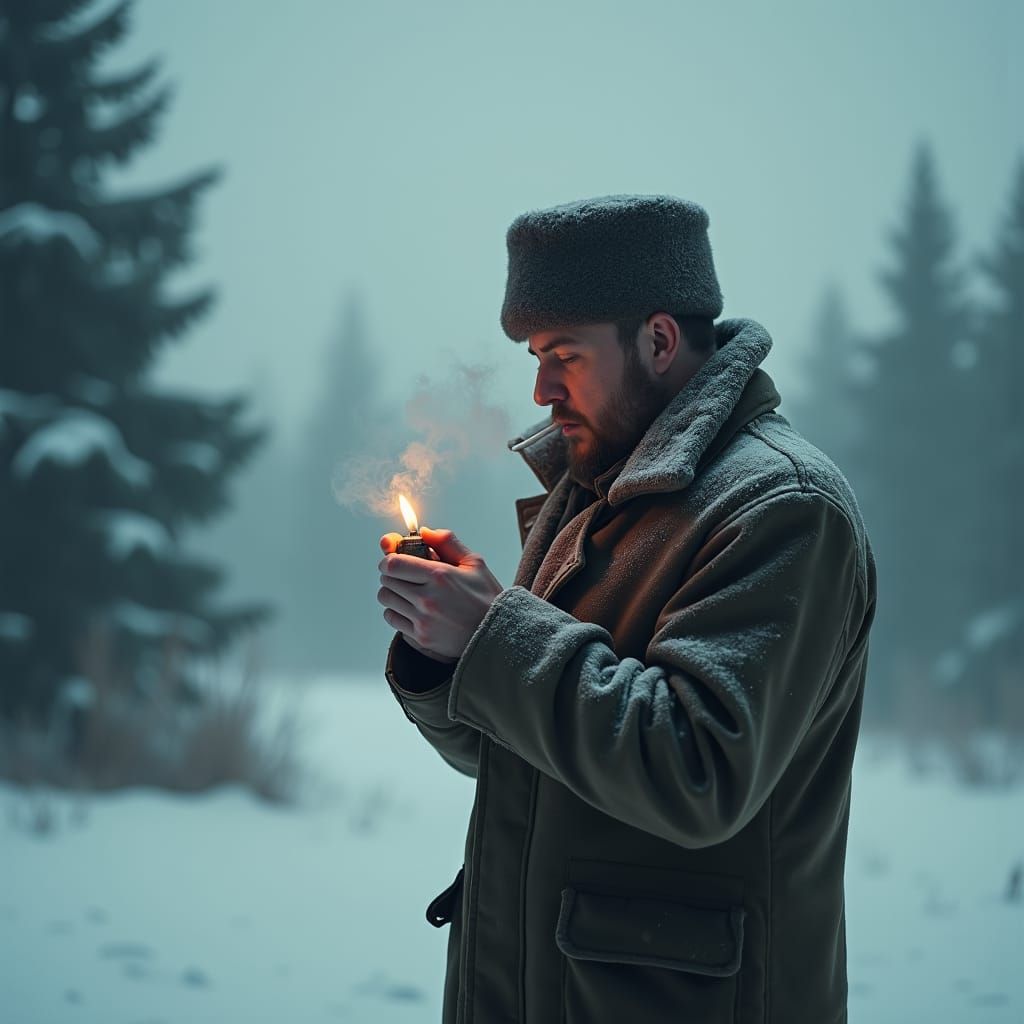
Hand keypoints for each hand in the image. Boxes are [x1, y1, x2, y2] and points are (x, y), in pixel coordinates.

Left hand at [377, 528, 503, 660]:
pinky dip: (396, 611)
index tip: (393, 560)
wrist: (498, 634)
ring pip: (386, 599)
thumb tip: (425, 531)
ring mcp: (423, 620)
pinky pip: (392, 618)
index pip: (393, 564)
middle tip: (404, 575)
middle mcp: (428, 598)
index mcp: (440, 576)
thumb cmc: (487, 598)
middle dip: (391, 574)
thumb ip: (448, 542)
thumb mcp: (474, 564)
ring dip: (393, 592)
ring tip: (408, 591)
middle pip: (386, 580)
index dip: (388, 559)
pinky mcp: (420, 637)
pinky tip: (411, 609)